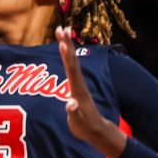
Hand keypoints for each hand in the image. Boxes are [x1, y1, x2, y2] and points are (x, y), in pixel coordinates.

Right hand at [56, 26, 126, 157]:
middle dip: (67, 43)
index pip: (71, 69)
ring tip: (63, 32)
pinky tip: (65, 48)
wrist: (95, 129)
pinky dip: (67, 54)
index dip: (67, 56)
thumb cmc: (84, 126)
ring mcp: (78, 83)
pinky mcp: (76, 84)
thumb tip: (71, 103)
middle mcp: (79, 82)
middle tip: (61, 28)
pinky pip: (70, 65)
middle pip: (72, 59)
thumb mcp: (78, 121)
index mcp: (77, 89)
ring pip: (72, 60)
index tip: (63, 42)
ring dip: (68, 45)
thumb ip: (74, 112)